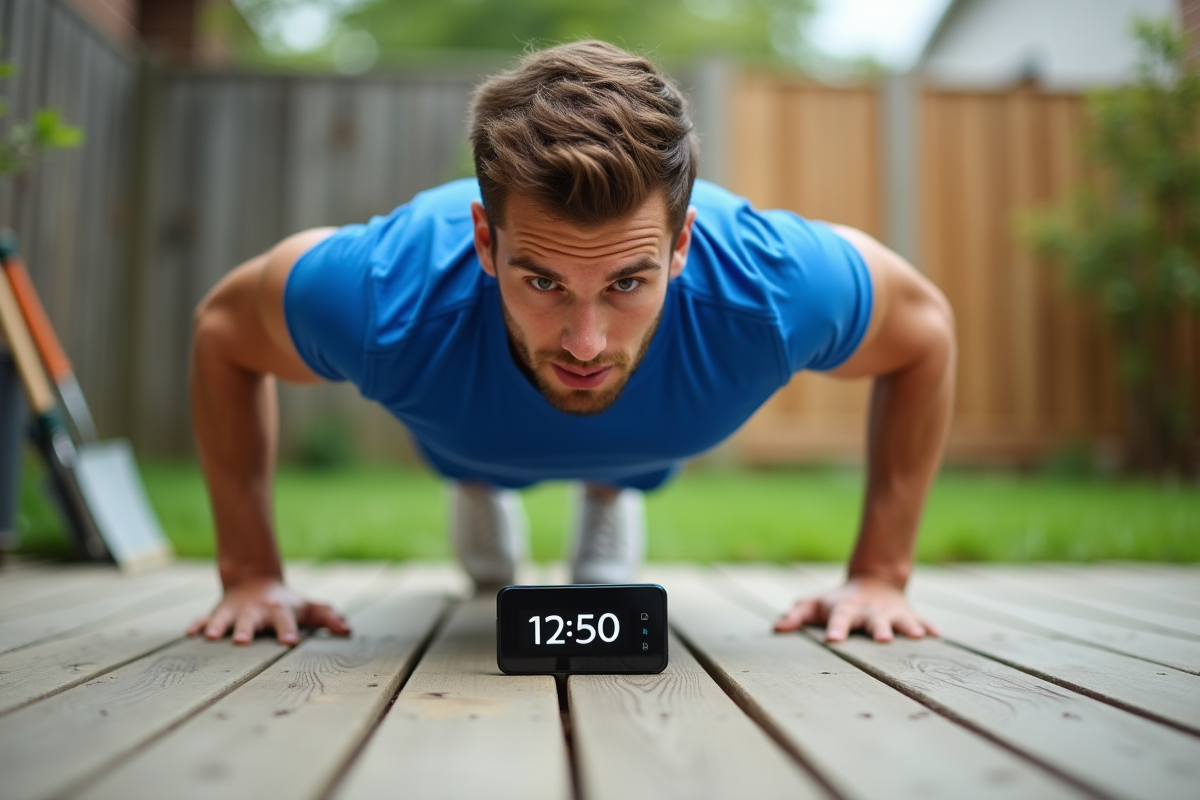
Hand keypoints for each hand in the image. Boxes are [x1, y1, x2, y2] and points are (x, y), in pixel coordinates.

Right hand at [186, 577, 350, 645]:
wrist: (255, 581)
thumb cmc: (287, 604)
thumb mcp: (308, 608)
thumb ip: (328, 617)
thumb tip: (347, 630)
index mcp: (279, 611)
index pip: (285, 620)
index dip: (287, 630)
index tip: (288, 642)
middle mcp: (256, 611)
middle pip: (251, 620)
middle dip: (246, 630)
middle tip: (241, 641)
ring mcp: (235, 612)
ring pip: (224, 618)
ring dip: (218, 626)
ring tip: (211, 637)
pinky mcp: (218, 614)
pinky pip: (204, 619)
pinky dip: (197, 625)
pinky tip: (190, 633)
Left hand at [773, 576, 939, 642]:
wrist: (874, 581)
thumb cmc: (838, 602)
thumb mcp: (816, 605)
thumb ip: (797, 615)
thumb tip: (777, 628)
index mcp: (847, 609)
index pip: (839, 618)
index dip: (837, 628)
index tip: (834, 641)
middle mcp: (871, 611)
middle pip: (874, 620)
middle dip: (879, 629)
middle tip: (884, 640)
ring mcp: (892, 613)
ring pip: (902, 620)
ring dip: (908, 628)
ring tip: (916, 636)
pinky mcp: (909, 616)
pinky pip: (922, 621)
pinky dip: (929, 627)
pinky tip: (936, 636)